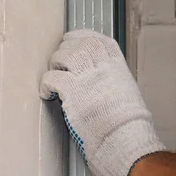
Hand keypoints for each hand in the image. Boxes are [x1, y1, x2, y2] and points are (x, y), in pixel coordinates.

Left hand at [40, 30, 165, 175]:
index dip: (85, 36)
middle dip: (66, 47)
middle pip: (80, 44)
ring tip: (54, 73)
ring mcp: (88, 78)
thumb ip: (114, 82)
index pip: (100, 41)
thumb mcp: (128, 94)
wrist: (126, 138)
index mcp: (118, 68)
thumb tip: (103, 82)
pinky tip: (47, 92)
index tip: (75, 39)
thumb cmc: (129, 125)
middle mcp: (103, 68)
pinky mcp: (73, 92)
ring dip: (55, 62)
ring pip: (64, 55)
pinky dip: (46, 83)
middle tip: (59, 56)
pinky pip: (52, 77)